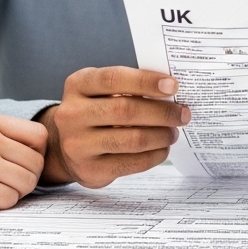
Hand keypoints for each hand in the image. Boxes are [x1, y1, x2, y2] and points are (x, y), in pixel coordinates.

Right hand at [37, 66, 188, 187]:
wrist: (64, 145)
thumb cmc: (96, 110)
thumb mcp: (102, 91)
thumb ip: (130, 87)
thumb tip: (172, 91)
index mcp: (78, 84)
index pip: (114, 78)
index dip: (146, 81)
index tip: (173, 85)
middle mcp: (72, 114)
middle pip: (126, 110)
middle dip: (162, 112)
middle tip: (183, 114)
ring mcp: (77, 144)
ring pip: (132, 139)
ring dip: (161, 135)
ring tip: (173, 132)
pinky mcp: (90, 169)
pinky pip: (131, 163)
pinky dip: (154, 155)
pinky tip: (162, 149)